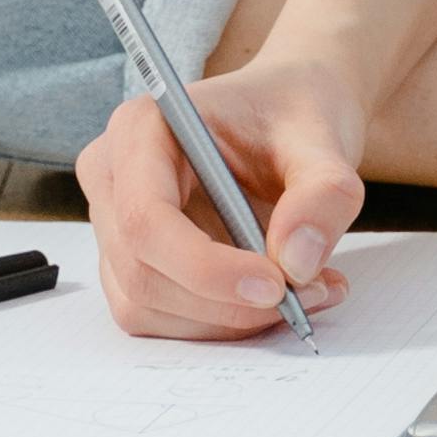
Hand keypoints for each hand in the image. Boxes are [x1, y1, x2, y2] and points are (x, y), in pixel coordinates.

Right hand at [75, 51, 363, 339]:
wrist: (287, 117)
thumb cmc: (290, 114)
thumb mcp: (324, 139)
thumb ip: (323, 194)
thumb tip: (297, 262)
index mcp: (140, 128)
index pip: (144, 218)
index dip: (204, 267)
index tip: (276, 285)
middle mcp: (113, 177)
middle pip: (141, 272)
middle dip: (226, 301)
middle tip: (310, 294)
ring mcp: (115, 225)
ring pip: (147, 306)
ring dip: (228, 319)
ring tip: (307, 291)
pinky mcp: (133, 263)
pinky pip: (162, 318)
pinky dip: (222, 322)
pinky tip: (274, 295)